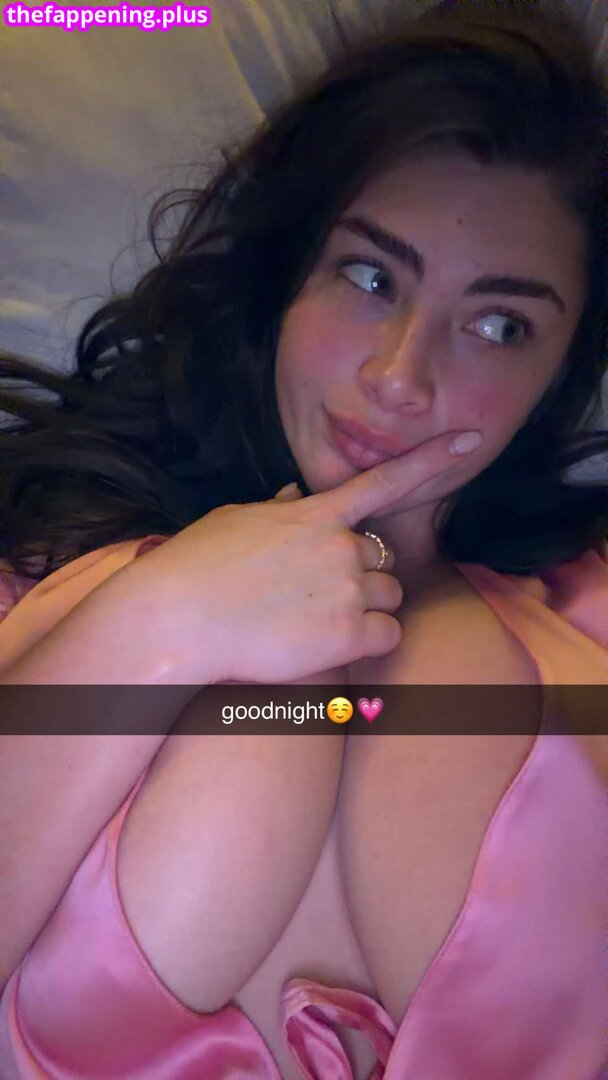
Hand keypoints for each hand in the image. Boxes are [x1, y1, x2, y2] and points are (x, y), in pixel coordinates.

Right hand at [130, 430, 481, 682]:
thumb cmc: (193, 568)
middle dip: (362, 575)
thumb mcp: (233, 522)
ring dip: (366, 609)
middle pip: (383, 559)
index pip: (383, 481)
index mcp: (313, 514)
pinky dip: (369, 642)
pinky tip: (330, 645)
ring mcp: (346, 590)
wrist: (175, 618)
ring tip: (315, 623)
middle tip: (318, 596)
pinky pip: (387, 635)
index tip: (470, 442)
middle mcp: (339, 546)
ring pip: (390, 596)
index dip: (431, 460)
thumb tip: (291, 494)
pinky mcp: (346, 635)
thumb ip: (274, 510)